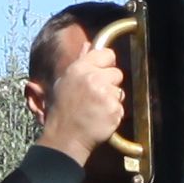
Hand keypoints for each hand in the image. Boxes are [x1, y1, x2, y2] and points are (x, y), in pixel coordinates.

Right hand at [34, 32, 128, 164]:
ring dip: (112, 100)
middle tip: (96, 96)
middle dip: (110, 84)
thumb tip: (88, 44)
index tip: (103, 72)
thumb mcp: (64, 82)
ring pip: (120, 91)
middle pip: (117, 73)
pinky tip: (100, 118)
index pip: (107, 54)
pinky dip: (113, 113)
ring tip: (96, 108)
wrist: (65, 138)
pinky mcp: (114, 110)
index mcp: (80, 68)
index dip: (107, 63)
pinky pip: (121, 107)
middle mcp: (93, 78)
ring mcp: (105, 94)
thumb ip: (80, 62)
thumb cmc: (62, 111)